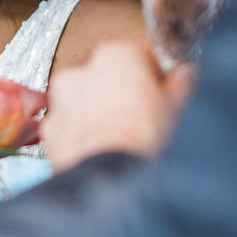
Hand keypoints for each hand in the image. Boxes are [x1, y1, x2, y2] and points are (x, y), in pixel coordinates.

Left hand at [40, 41, 193, 172]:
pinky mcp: (50, 130)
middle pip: (108, 77)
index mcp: (115, 55)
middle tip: (144, 118)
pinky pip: (70, 127)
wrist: (110, 181)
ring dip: (99, 113)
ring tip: (122, 138)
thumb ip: (182, 83)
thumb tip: (186, 77)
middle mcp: (81, 71)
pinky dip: (82, 136)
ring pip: (85, 101)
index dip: (155, 76)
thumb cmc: (142, 139)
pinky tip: (101, 151)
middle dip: (124, 93)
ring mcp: (61, 101)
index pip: (140, 55)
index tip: (164, 90)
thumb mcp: (177, 106)